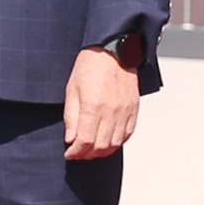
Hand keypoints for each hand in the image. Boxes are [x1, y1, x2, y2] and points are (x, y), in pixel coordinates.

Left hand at [63, 43, 140, 159]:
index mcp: (93, 107)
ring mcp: (124, 111)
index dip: (76, 152)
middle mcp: (111, 112)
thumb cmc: (91, 64)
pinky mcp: (133, 109)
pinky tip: (108, 142)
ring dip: (102, 152)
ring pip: (115, 144)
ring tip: (92, 150)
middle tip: (78, 153)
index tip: (70, 153)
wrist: (113, 50)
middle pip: (100, 147)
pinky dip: (117, 143)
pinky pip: (127, 134)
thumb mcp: (72, 89)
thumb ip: (71, 116)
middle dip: (87, 155)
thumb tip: (71, 138)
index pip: (84, 141)